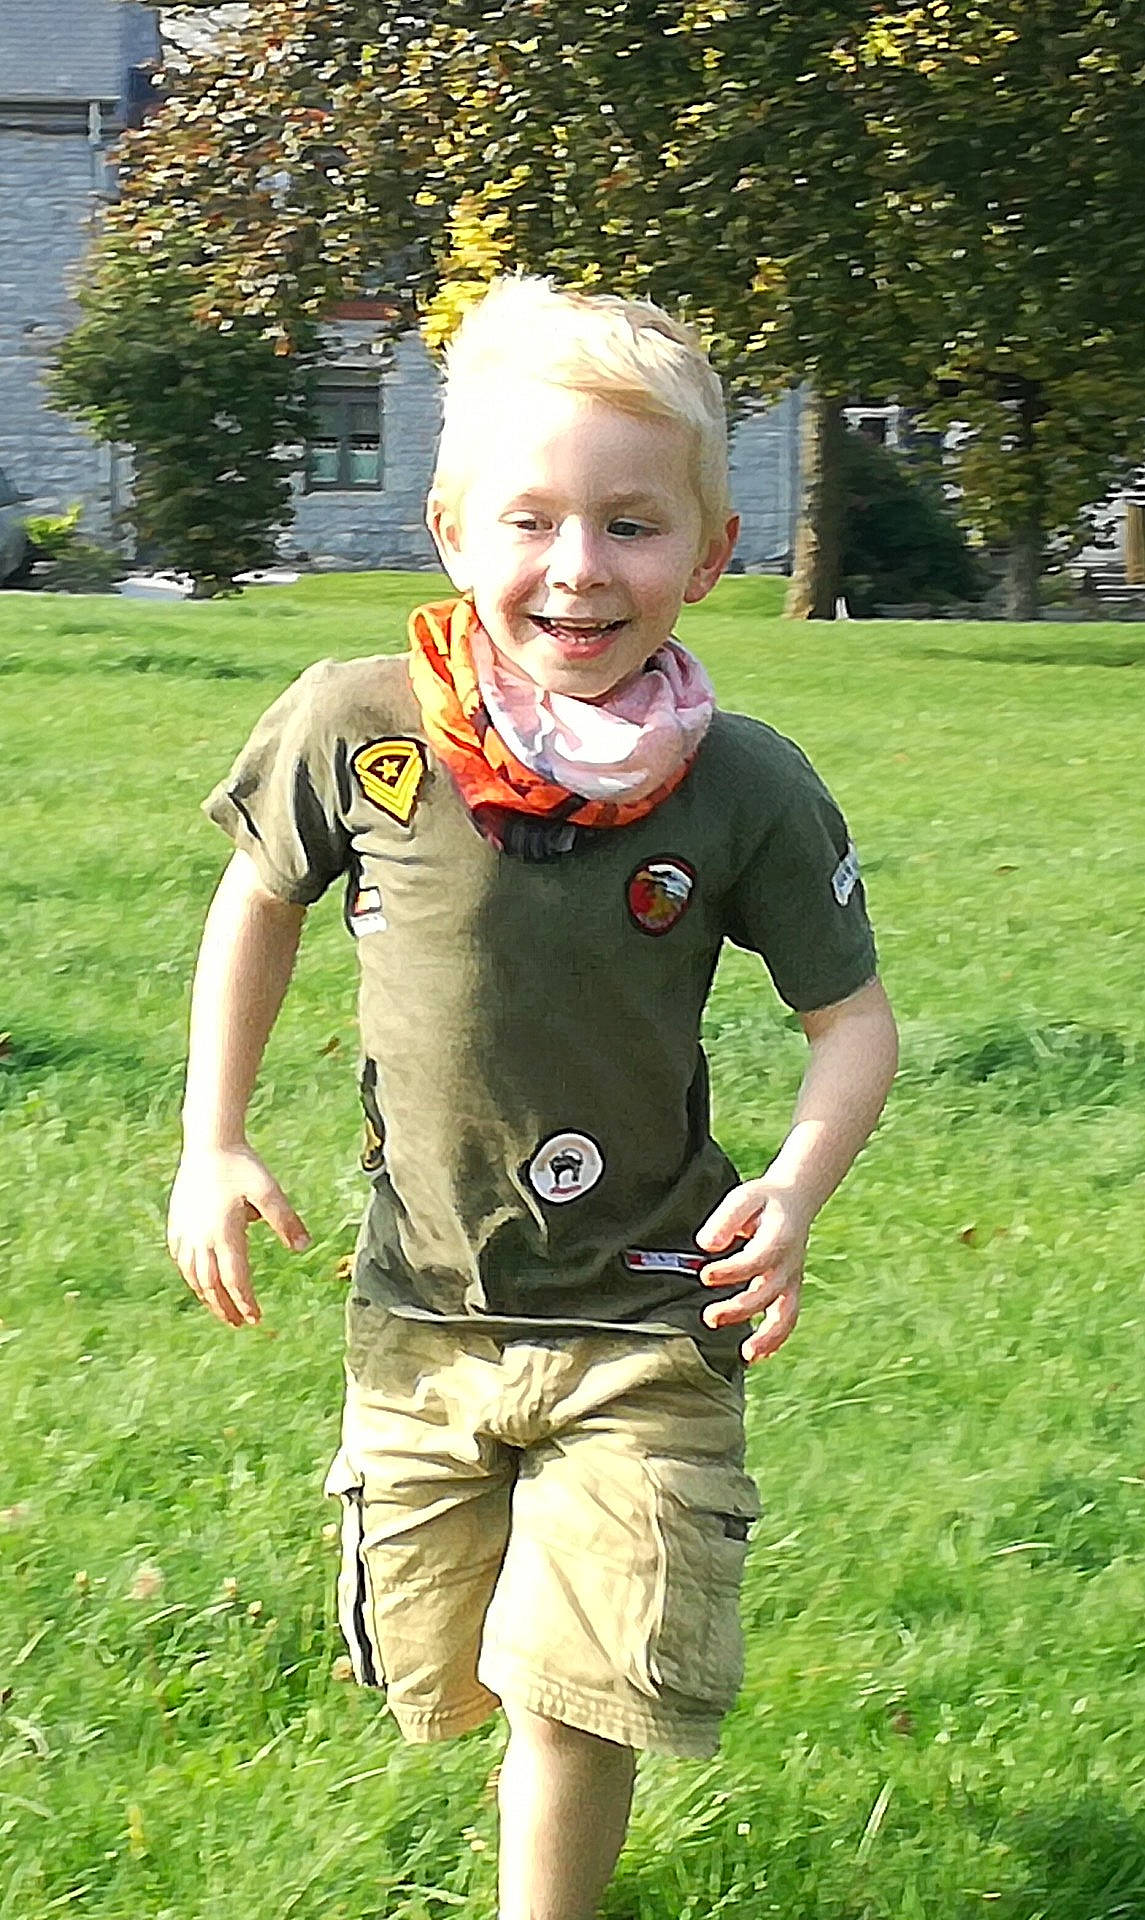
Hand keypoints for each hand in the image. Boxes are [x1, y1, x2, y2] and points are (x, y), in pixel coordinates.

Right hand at [167, 1144, 310, 1328]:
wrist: (208, 1144)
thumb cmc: (242, 1166)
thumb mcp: (269, 1190)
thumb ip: (286, 1220)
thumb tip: (304, 1247)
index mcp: (225, 1233)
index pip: (236, 1280)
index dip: (245, 1302)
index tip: (255, 1319)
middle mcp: (201, 1238)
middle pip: (211, 1285)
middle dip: (224, 1308)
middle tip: (238, 1324)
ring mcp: (186, 1232)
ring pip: (193, 1275)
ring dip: (206, 1297)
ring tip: (219, 1309)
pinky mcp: (176, 1223)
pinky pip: (180, 1258)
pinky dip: (190, 1275)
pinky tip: (197, 1280)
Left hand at [694, 1179, 810, 1364]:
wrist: (796, 1201)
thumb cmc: (763, 1201)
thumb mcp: (744, 1197)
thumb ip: (725, 1220)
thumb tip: (706, 1245)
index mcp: (780, 1237)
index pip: (757, 1260)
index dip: (732, 1271)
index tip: (705, 1275)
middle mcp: (789, 1264)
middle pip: (768, 1293)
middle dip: (739, 1309)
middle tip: (709, 1318)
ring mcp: (792, 1280)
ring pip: (786, 1315)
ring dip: (768, 1337)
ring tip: (746, 1355)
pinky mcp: (790, 1291)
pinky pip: (788, 1320)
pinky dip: (776, 1340)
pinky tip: (756, 1355)